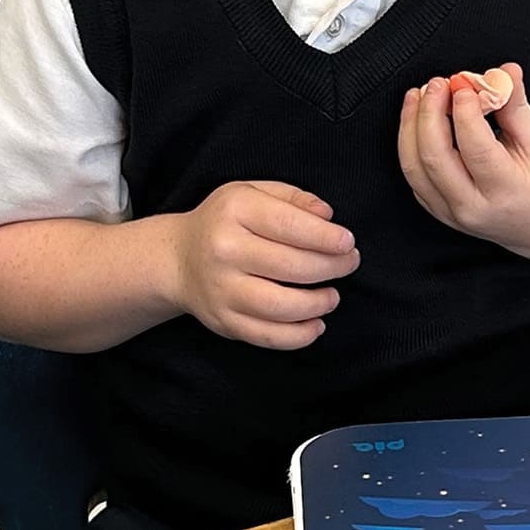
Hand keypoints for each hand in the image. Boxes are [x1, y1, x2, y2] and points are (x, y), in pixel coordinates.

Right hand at [167, 181, 358, 349]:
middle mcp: (224, 250)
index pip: (289, 225)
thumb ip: (293, 199)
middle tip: (349, 264)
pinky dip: (299, 336)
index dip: (325, 237)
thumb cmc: (226, 222)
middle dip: (331, 267)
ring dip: (318, 304)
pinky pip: (267, 335)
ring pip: (280, 306)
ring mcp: (222, 289)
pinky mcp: (224, 321)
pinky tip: (316, 324)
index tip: (348, 243)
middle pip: (291, 266)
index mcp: (235, 211)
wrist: (179, 259)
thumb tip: (328, 217)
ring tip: (332, 296)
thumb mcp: (254, 193)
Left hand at [397, 62, 529, 249]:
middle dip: (430, 112)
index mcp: (506, 190)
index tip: (465, 84)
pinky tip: (418, 118)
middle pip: (435, 157)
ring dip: (411, 124)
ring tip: (420, 95)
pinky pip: (412, 174)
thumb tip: (504, 72)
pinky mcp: (436, 210)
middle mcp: (473, 207)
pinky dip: (410, 142)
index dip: (465, 110)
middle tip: (438, 83)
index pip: (476, 147)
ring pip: (414, 166)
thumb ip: (516, 106)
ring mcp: (450, 213)